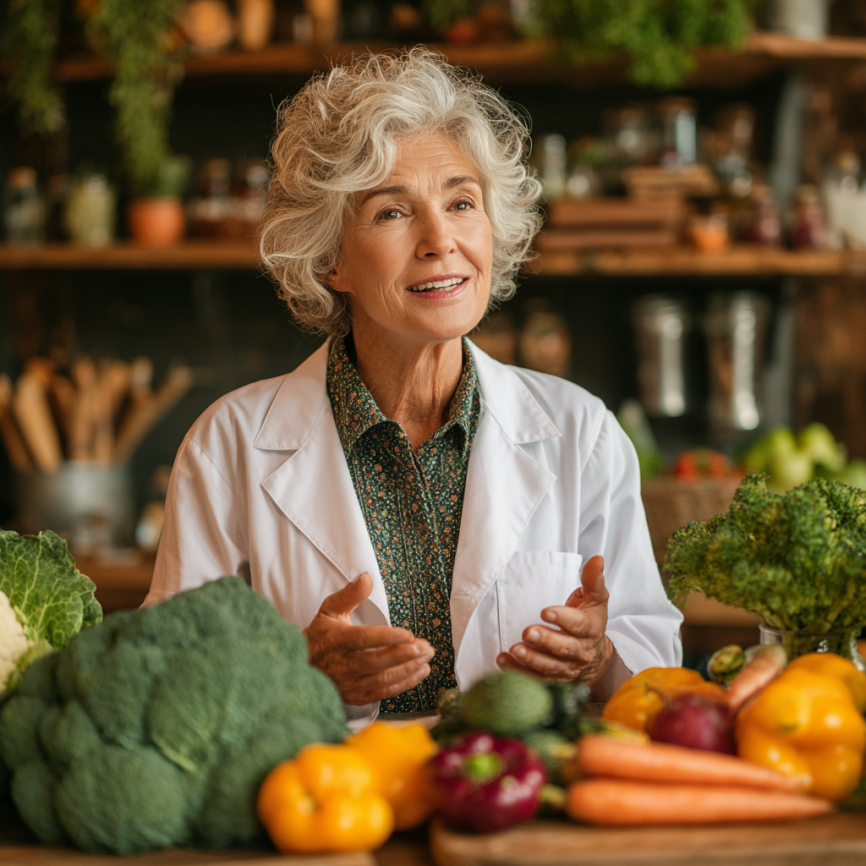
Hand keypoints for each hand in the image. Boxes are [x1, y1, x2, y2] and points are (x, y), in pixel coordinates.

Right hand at [304, 572, 434, 705]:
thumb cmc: (322, 635)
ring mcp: (350, 684)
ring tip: (427, 657)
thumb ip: (350, 594)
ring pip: (382, 680)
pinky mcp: (357, 696)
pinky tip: (421, 672)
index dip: (386, 638)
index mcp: (336, 640)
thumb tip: (366, 576)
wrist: (304, 666)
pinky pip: (384, 693)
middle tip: (424, 647)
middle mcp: (342, 665)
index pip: (362, 639)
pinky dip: (405, 684)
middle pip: (375, 662)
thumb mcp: (330, 610)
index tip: (407, 634)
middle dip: (403, 655)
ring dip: (408, 669)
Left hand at [496, 555, 615, 690]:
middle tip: (527, 632)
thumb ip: (593, 579)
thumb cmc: (590, 620)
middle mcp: (581, 652)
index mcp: (591, 629)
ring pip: (550, 667)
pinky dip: (519, 672)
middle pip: (564, 649)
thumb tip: (597, 558)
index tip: (545, 611)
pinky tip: (503, 660)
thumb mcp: (595, 598)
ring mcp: (567, 668)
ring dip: (531, 659)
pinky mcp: (553, 680)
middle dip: (545, 641)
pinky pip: (536, 679)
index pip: (578, 625)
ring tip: (514, 649)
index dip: (563, 619)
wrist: (596, 658)